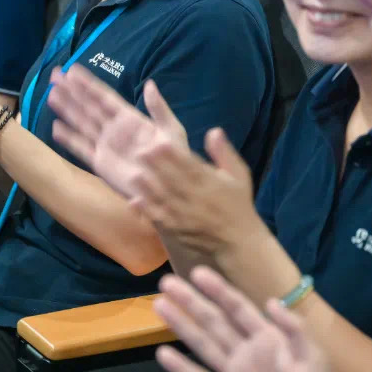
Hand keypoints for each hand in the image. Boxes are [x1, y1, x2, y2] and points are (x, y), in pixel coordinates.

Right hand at [47, 64, 187, 197]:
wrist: (172, 187)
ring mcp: (105, 146)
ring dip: (67, 109)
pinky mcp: (101, 164)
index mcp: (129, 118)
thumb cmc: (175, 157)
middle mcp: (113, 129)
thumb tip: (150, 84)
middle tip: (55, 76)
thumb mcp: (171, 130)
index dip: (88, 83)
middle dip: (71, 91)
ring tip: (51, 95)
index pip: (104, 97)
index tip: (72, 70)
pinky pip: (81, 148)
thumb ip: (158, 108)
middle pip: (88, 106)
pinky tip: (56, 128)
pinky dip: (68, 139)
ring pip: (81, 123)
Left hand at [130, 129, 263, 256]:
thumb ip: (223, 152)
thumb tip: (213, 130)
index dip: (174, 156)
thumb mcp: (238, 174)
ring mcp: (185, 216)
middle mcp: (196, 199)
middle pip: (174, 181)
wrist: (238, 240)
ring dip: (148, 187)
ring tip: (133, 174)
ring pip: (164, 200)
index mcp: (210, 183)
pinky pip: (161, 220)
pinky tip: (134, 201)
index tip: (159, 142)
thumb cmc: (237, 203)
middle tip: (139, 152)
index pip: (190, 166)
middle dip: (156, 167)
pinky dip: (147, 211)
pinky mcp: (177, 230)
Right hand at [154, 266, 331, 371]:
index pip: (238, 308)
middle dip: (190, 301)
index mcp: (266, 338)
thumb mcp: (313, 358)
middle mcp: (245, 351)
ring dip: (181, 326)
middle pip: (213, 321)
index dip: (218, 290)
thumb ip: (294, 331)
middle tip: (166, 281)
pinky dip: (181, 368)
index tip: (197, 272)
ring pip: (202, 345)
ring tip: (159, 305)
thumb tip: (271, 302)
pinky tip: (163, 354)